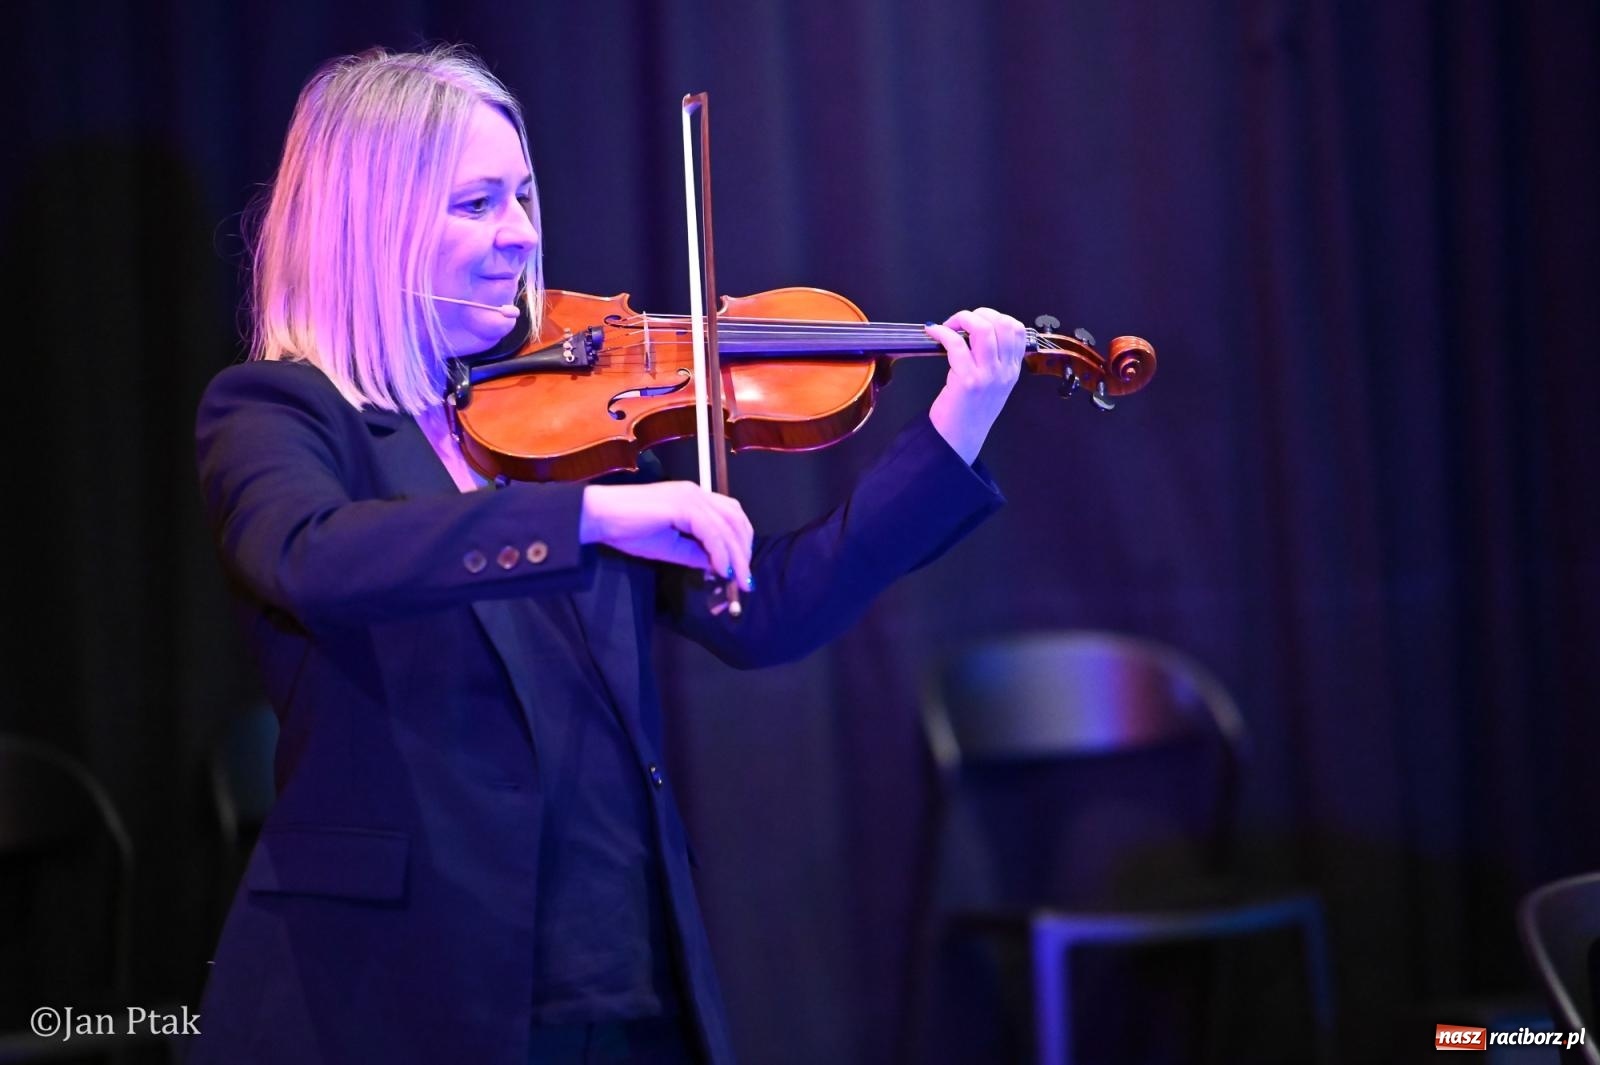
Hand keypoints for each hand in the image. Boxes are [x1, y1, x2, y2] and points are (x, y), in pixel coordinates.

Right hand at [579, 481, 754, 585]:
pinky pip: (711, 532)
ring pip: (728, 525)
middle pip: (735, 519)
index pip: (730, 515)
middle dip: (744, 551)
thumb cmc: (627, 529)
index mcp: (694, 498)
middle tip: (746, 580)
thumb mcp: (669, 547)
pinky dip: (721, 553)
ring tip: (739, 579)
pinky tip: (721, 570)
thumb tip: (719, 567)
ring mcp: (690, 496)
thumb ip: (695, 553)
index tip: (742, 569)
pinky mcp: (682, 506)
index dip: (741, 542)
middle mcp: (697, 493)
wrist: (600, 516)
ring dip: (737, 555)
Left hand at [925, 307, 1026, 463]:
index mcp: (1012, 370)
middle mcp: (1004, 372)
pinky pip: (956, 344)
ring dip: (962, 319)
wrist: (959, 440)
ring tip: (949, 325)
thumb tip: (975, 331)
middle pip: (1002, 324)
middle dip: (978, 314)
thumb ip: (993, 360)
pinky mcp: (968, 381)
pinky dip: (942, 333)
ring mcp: (988, 376)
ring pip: (983, 330)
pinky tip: (934, 333)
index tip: (977, 321)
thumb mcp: (993, 385)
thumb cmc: (969, 412)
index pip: (1017, 329)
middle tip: (961, 322)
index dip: (996, 316)